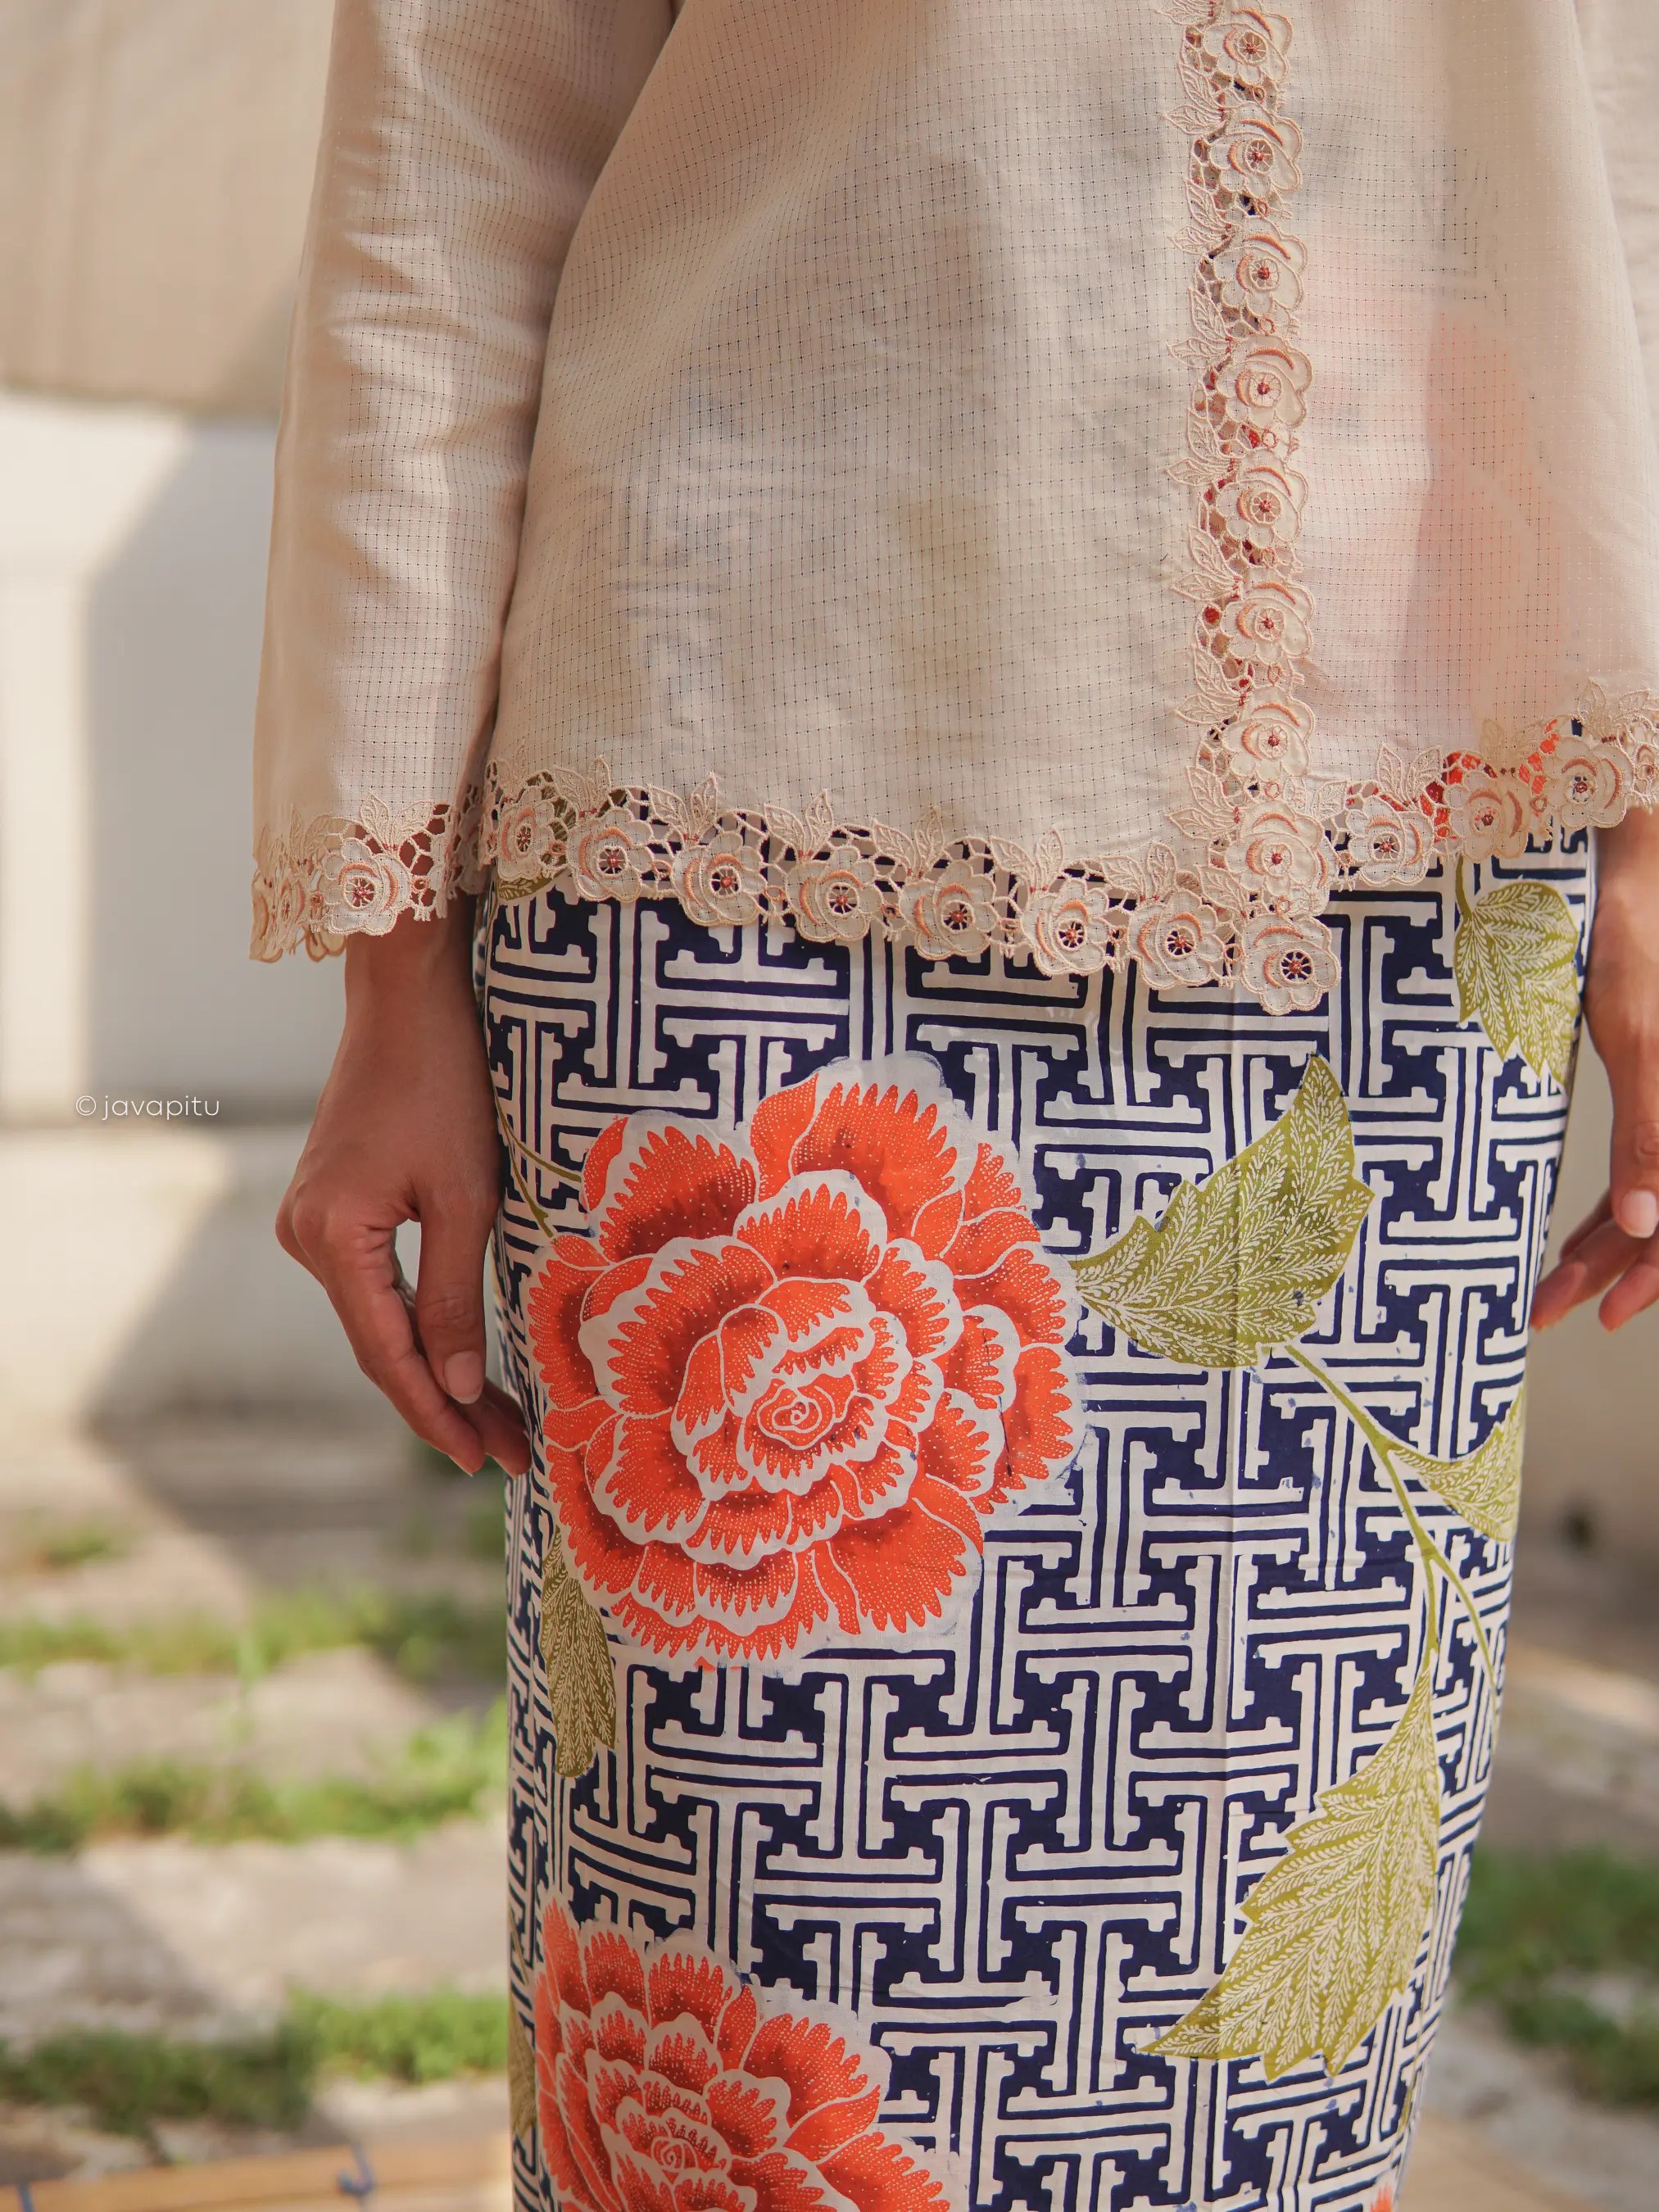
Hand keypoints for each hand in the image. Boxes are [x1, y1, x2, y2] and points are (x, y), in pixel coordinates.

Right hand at [276, 902, 529, 1474]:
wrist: (408, 999)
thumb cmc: (446, 1083)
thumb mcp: (465, 1196)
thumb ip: (454, 1297)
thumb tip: (454, 1389)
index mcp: (332, 1239)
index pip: (388, 1357)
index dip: (438, 1417)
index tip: (490, 1461)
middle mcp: (305, 1238)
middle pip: (380, 1348)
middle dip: (445, 1404)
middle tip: (511, 1455)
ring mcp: (312, 1223)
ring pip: (379, 1321)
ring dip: (435, 1369)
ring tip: (499, 1421)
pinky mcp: (332, 1207)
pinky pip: (376, 1287)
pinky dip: (419, 1326)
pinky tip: (458, 1360)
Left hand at [1534, 807, 1658, 1332]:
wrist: (1629, 866)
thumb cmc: (1633, 931)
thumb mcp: (1636, 1032)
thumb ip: (1647, 1132)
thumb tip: (1648, 1226)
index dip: (1650, 1273)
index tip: (1599, 1316)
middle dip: (1612, 1271)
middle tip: (1543, 1314)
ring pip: (1656, 1194)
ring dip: (1608, 1246)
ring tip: (1551, 1291)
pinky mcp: (1657, 1083)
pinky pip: (1647, 1158)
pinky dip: (1615, 1203)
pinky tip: (1580, 1236)